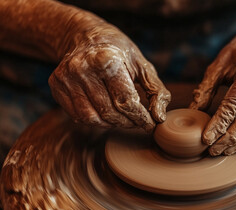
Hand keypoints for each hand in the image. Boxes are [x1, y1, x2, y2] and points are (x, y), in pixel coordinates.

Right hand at [49, 33, 169, 131]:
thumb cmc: (120, 53)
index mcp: (106, 59)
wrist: (86, 36)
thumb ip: (156, 91)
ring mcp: (66, 78)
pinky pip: (78, 116)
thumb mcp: (143, 65)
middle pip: (109, 112)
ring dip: (112, 124)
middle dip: (128, 122)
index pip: (125, 101)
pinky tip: (106, 113)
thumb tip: (159, 117)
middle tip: (137, 121)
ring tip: (123, 117)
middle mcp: (82, 68)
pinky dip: (96, 121)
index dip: (140, 118)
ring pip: (93, 119)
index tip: (150, 125)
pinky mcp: (56, 85)